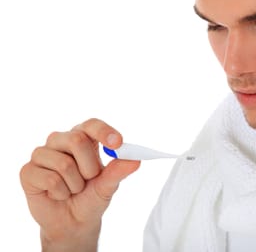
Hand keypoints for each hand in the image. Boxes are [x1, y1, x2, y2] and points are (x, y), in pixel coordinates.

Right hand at [19, 118, 139, 250]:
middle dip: (90, 167)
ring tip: (72, 189)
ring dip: (75, 184)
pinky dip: (60, 192)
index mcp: (83, 137)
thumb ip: (119, 171)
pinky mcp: (28, 171)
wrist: (73, 221)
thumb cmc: (92, 196)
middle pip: (77, 140)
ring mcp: (42, 154)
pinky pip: (49, 179)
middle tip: (89, 179)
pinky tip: (57, 194)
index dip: (104, 131)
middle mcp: (60, 140)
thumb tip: (135, 160)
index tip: (117, 143)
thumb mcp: (109, 185)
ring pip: (64, 163)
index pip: (92, 125)